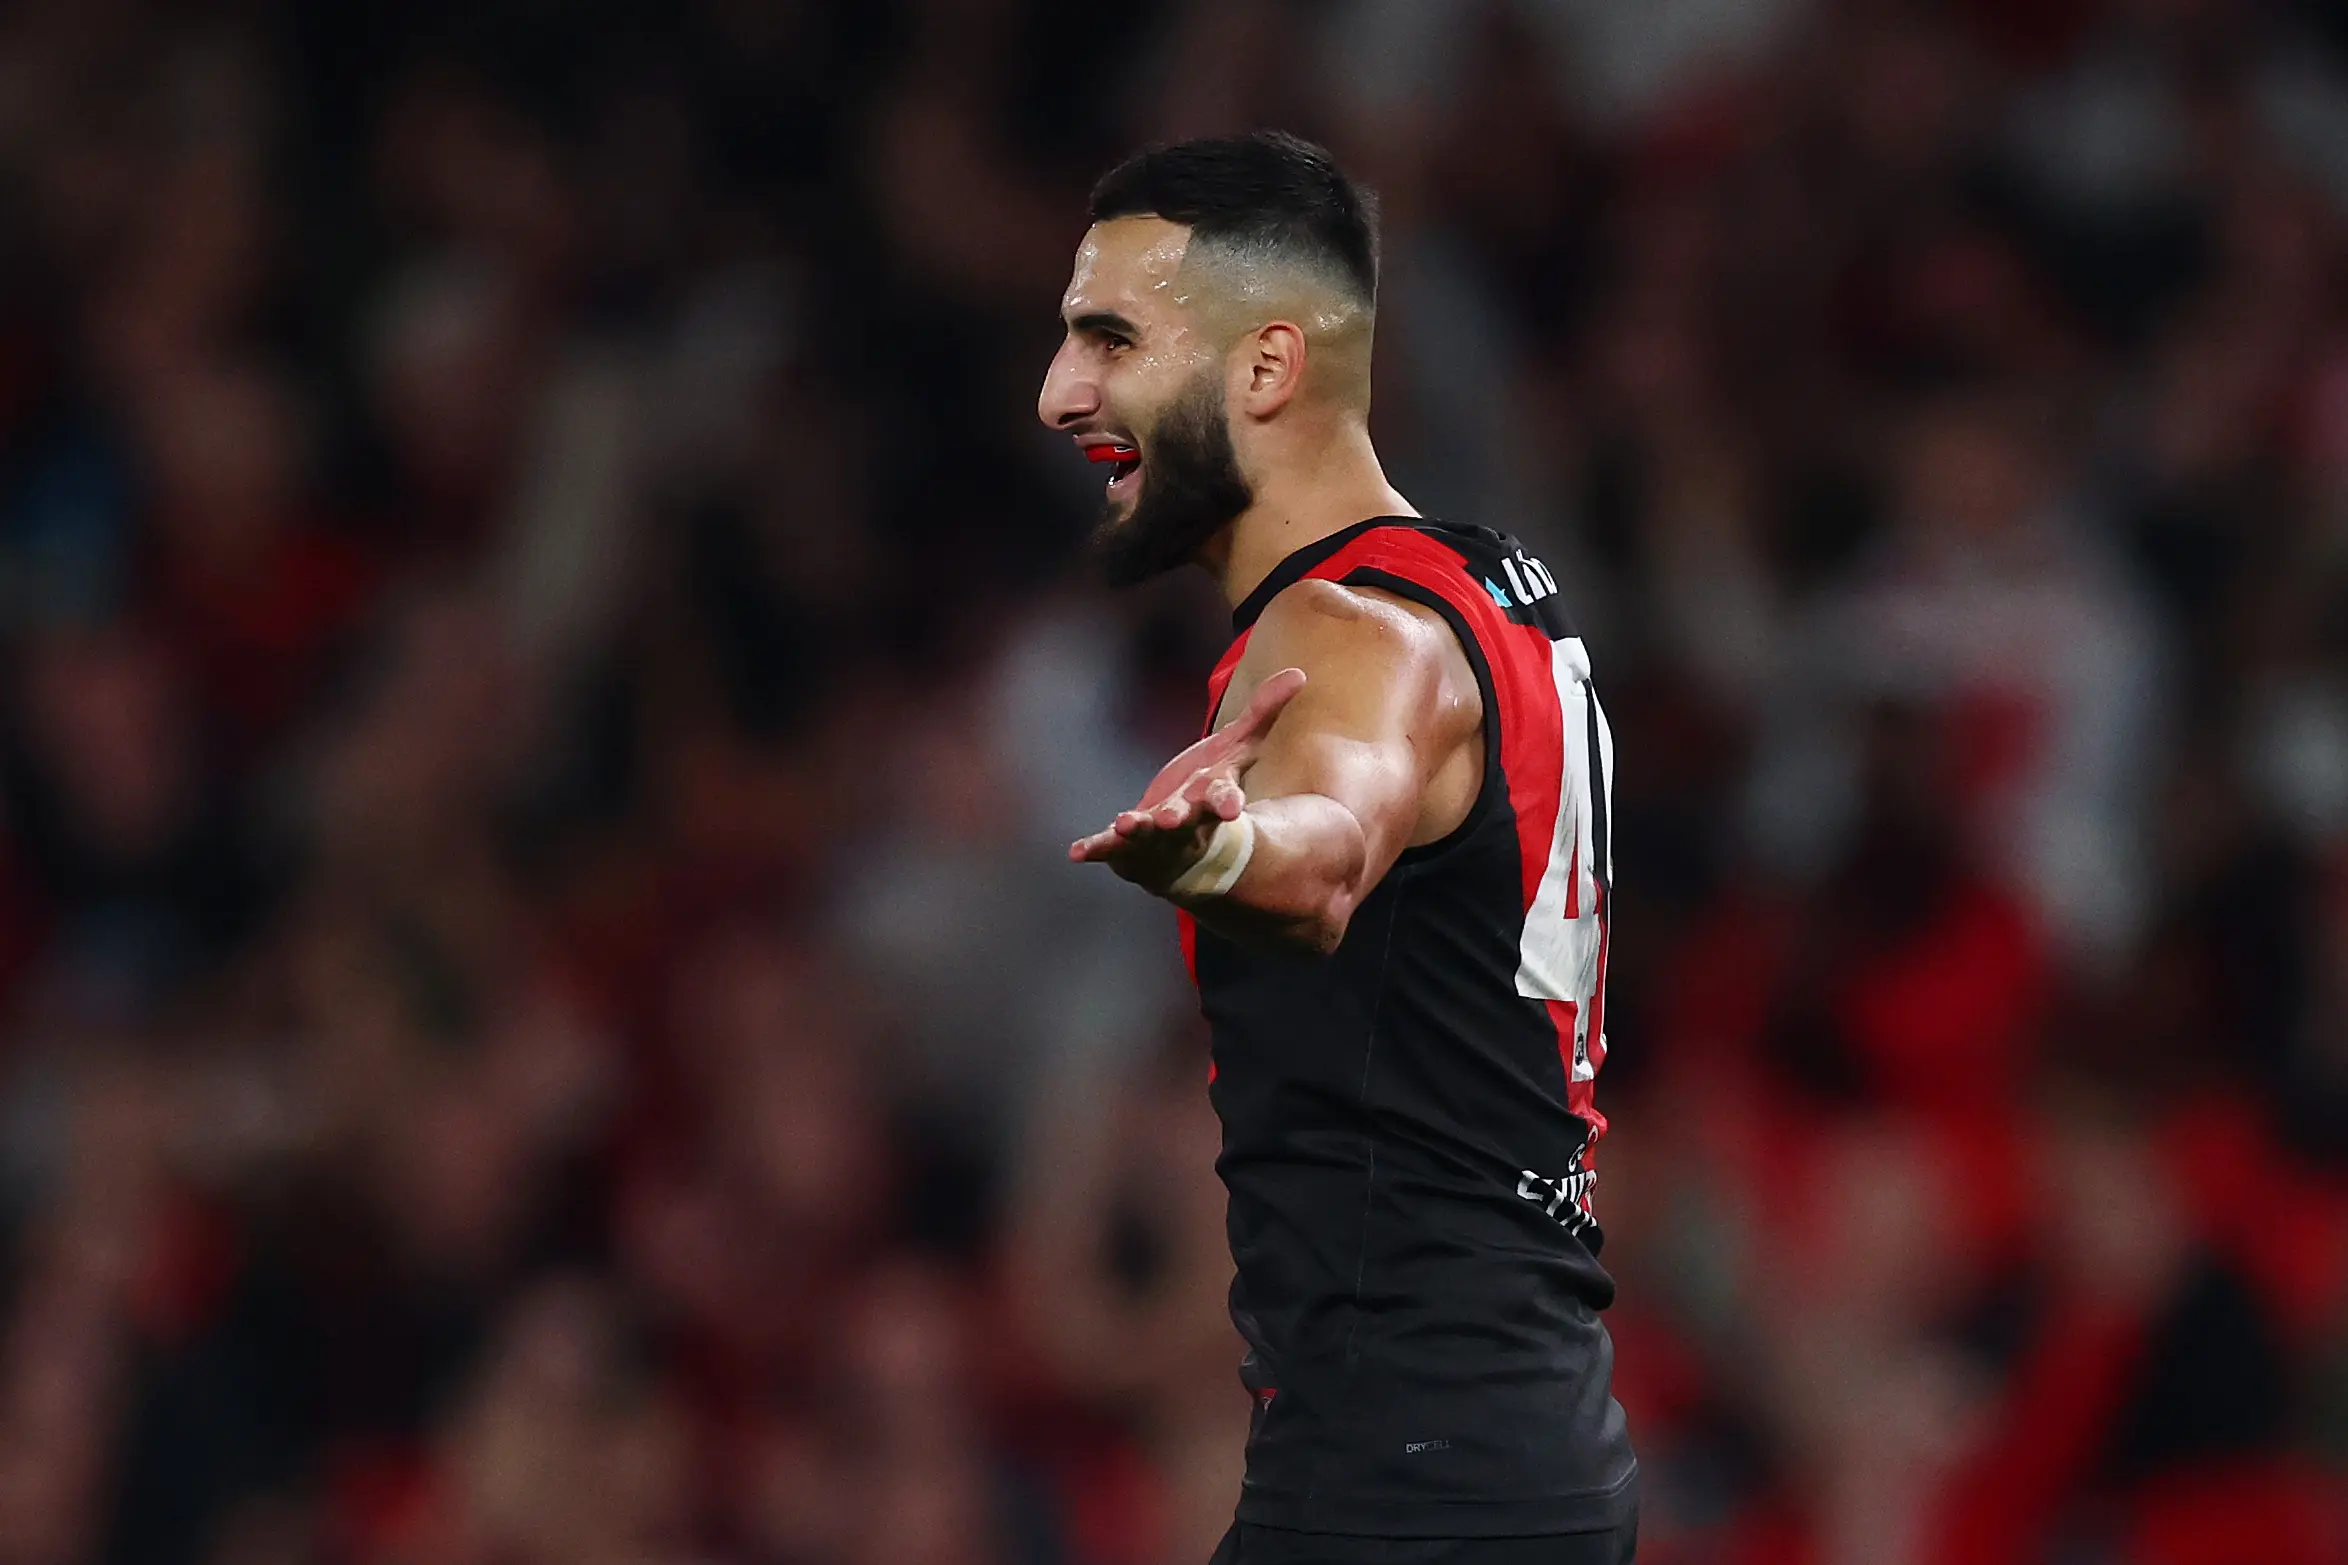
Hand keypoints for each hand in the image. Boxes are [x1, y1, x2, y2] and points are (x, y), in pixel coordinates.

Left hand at [1069, 667, 1305, 893]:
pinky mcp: (1126, 847)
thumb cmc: (1212, 789)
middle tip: (1170, 819)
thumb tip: (1300, 672)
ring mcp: (1155, 837)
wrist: (1184, 841)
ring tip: (1123, 824)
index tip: (1229, 808)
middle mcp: (1186, 821)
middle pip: (1184, 821)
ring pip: (1146, 837)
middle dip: (1177, 819)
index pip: (1222, 799)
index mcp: (1212, 797)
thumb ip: (1263, 712)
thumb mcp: (1238, 747)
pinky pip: (1109, 849)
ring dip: (1135, 832)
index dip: (1225, 802)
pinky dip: (1095, 849)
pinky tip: (1077, 852)